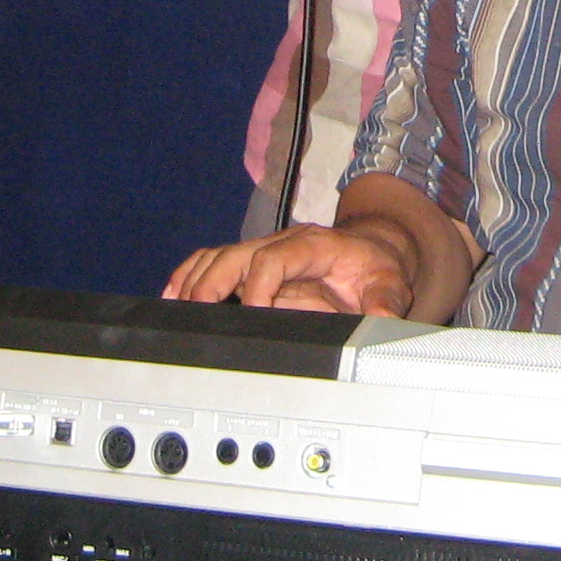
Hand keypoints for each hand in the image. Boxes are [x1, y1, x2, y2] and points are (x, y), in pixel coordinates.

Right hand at [164, 221, 418, 316]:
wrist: (371, 250)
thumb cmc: (374, 267)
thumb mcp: (390, 283)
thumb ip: (387, 300)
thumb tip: (383, 317)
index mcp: (313, 245)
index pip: (275, 258)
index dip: (259, 284)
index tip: (254, 312)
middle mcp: (282, 244)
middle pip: (236, 253)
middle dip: (212, 280)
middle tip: (197, 312)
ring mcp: (263, 251)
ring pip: (218, 256)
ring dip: (194, 280)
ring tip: (175, 309)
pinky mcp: (251, 263)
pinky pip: (212, 261)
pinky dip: (188, 276)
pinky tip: (170, 297)